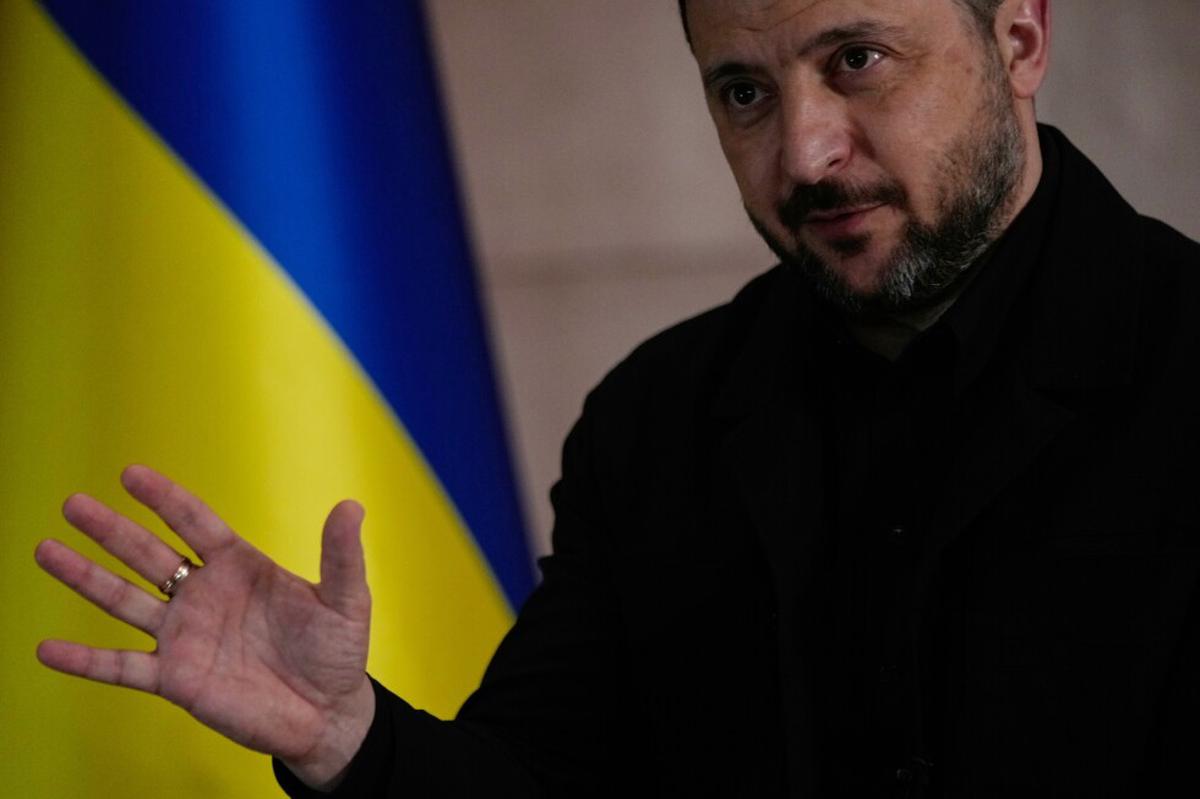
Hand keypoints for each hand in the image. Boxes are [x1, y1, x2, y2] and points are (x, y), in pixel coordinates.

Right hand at [35, 465, 375, 789]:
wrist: (329, 713)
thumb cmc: (337, 651)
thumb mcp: (346, 599)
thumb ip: (341, 555)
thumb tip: (351, 505)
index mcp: (240, 567)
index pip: (195, 524)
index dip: (165, 499)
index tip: (131, 474)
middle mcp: (205, 596)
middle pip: (149, 555)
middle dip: (111, 530)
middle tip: (72, 503)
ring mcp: (186, 636)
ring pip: (125, 601)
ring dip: (85, 577)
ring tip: (46, 549)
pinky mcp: (176, 679)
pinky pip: (122, 667)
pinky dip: (85, 660)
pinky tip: (46, 649)